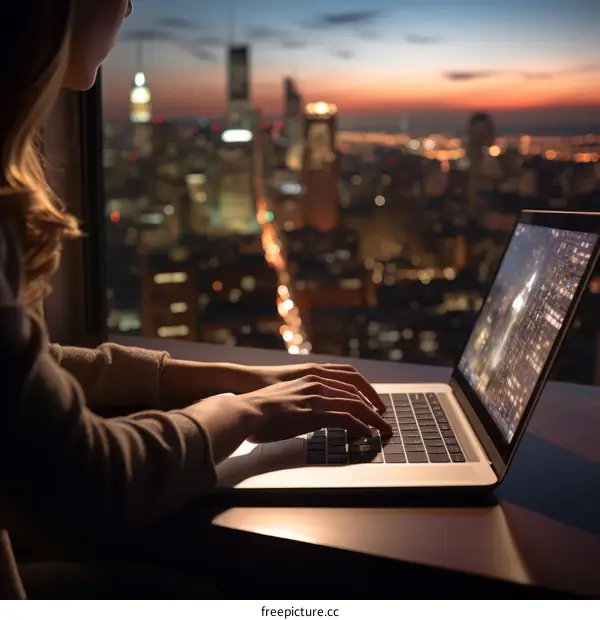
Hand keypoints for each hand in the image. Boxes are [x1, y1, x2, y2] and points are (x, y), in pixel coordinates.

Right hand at [234, 374, 392, 442]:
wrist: (246, 409)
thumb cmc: (259, 407)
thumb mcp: (284, 397)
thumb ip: (298, 401)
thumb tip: (302, 415)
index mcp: (310, 376)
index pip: (346, 378)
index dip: (363, 390)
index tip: (372, 401)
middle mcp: (316, 382)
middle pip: (355, 390)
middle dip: (373, 403)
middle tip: (383, 416)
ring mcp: (317, 397)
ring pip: (355, 404)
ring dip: (373, 418)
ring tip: (383, 429)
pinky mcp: (315, 412)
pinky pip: (346, 418)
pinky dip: (360, 426)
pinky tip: (366, 434)